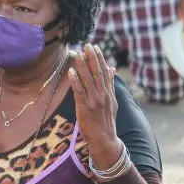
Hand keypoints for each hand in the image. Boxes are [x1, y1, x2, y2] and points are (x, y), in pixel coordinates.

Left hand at [68, 45, 121, 163]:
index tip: (95, 47)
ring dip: (83, 66)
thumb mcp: (111, 101)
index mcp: (109, 92)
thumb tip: (111, 69)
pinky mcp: (85, 107)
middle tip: (87, 45)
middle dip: (92, 58)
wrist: (104, 138)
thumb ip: (110, 84)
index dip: (99, 59)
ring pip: (88, 80)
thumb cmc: (105, 120)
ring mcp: (94, 101)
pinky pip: (79, 92)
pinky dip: (76, 81)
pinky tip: (71, 71)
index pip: (104, 72)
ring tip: (78, 53)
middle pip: (97, 73)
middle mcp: (103, 94)